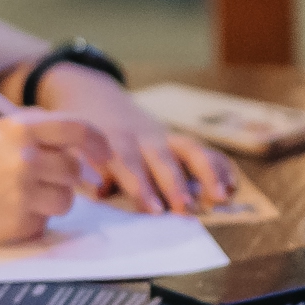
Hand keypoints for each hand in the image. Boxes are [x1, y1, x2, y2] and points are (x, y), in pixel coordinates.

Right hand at [0, 110, 111, 254]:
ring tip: (14, 196)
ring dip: (49, 201)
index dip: (97, 143)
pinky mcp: (16, 225)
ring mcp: (22, 194)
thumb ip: (26, 129)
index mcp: (18, 128)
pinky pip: (42, 224)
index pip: (78, 129)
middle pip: (74, 170)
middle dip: (66, 177)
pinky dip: (29, 221)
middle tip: (44, 180)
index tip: (103, 155)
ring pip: (64, 201)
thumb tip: (68, 137)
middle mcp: (26, 160)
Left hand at [25, 63, 231, 212]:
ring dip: (206, 174)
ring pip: (189, 150)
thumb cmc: (82, 131)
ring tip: (219, 197)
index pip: (128, 163)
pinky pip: (203, 150)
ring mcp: (163, 136)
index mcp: (113, 139)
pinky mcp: (176, 139)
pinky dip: (218, 166)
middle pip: (163, 159)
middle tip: (185, 208)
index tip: (153, 209)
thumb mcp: (74, 145)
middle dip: (175, 184)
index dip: (141, 186)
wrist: (92, 95)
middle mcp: (142, 137)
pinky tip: (230, 186)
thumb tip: (102, 191)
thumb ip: (87, 168)